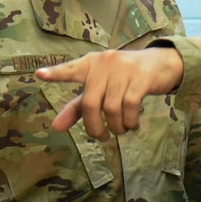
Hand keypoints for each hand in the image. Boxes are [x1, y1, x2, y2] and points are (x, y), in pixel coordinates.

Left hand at [37, 48, 184, 138]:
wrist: (161, 63)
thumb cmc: (124, 78)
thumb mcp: (100, 89)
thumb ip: (78, 107)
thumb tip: (55, 127)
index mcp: (91, 64)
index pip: (71, 70)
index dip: (56, 74)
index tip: (39, 74)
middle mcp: (104, 64)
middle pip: (90, 103)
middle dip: (95, 127)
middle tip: (102, 137)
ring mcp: (123, 69)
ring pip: (111, 109)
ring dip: (116, 127)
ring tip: (121, 129)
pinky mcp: (141, 77)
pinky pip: (130, 106)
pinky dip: (131, 121)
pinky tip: (133, 124)